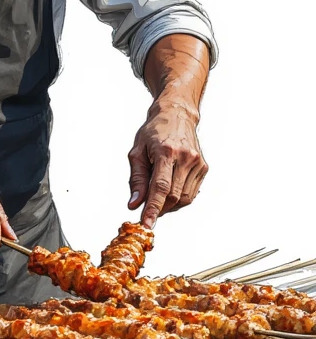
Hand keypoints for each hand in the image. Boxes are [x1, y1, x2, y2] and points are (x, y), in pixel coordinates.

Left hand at [127, 97, 207, 228]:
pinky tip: (170, 191)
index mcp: (166, 151)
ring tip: (158, 196)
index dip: (152, 209)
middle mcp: (186, 157)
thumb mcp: (137, 152)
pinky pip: (191, 193)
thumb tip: (134, 204)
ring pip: (184, 198)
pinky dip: (179, 199)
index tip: (146, 224)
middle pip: (173, 196)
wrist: (177, 114)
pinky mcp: (204, 167)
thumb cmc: (154, 132)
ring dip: (169, 205)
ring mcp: (197, 162)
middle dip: (159, 209)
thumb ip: (136, 180)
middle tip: (147, 210)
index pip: (160, 188)